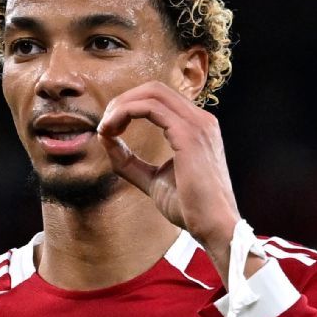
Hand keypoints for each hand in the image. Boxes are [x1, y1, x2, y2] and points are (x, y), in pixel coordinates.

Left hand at [96, 81, 257, 283]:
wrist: (213, 226)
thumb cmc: (190, 207)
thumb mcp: (153, 179)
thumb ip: (130, 161)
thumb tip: (106, 141)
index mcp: (197, 127)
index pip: (160, 99)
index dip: (130, 106)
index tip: (109, 128)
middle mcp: (201, 120)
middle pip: (154, 89)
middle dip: (123, 101)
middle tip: (104, 124)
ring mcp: (197, 124)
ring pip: (151, 93)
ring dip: (121, 106)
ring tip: (105, 128)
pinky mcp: (188, 134)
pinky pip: (150, 108)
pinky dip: (125, 113)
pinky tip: (110, 131)